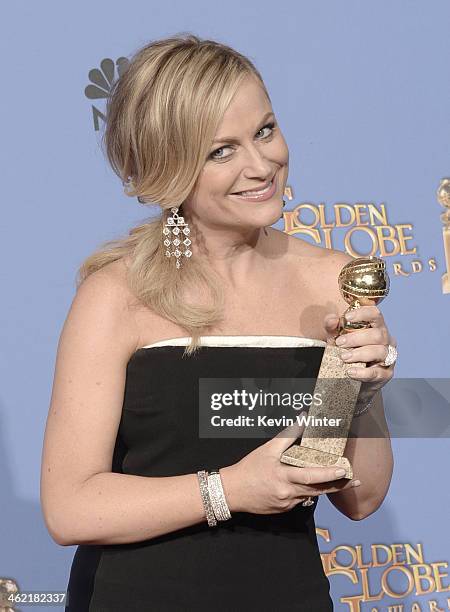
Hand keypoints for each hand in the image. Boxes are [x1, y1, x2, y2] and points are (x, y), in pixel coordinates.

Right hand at [220, 421, 360, 514]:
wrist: (232, 492)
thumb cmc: (249, 468)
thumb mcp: (267, 449)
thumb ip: (287, 436)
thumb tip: (302, 419)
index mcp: (284, 476)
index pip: (311, 476)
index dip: (329, 474)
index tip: (343, 470)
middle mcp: (288, 493)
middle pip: (318, 490)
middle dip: (338, 485)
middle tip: (355, 480)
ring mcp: (287, 503)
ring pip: (311, 496)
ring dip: (327, 489)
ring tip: (343, 482)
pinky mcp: (284, 509)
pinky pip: (301, 500)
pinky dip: (309, 493)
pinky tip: (314, 486)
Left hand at [323, 306, 396, 394]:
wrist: (353, 380)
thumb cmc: (348, 354)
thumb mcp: (337, 339)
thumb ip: (333, 328)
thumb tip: (332, 319)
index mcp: (376, 327)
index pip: (375, 314)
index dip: (363, 313)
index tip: (347, 317)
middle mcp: (386, 340)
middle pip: (377, 334)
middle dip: (356, 338)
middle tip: (340, 343)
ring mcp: (388, 357)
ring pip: (379, 351)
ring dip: (359, 354)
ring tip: (344, 357)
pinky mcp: (386, 374)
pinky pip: (377, 372)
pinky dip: (363, 372)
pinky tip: (351, 372)